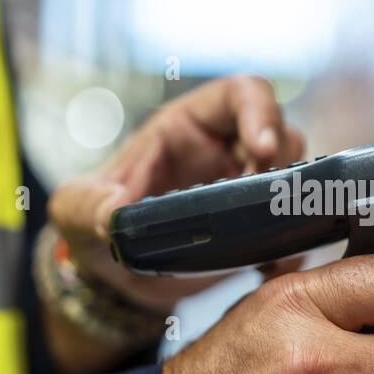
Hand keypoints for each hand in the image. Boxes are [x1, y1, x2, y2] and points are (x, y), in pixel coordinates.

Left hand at [48, 75, 304, 314]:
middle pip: (282, 132)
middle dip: (282, 165)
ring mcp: (245, 188)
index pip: (238, 94)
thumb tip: (112, 212)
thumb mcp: (75, 211)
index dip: (260, 112)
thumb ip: (86, 206)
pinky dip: (293, 245)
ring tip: (267, 239)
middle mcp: (224, 150)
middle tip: (264, 203)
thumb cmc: (94, 226)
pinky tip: (272, 268)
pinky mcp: (258, 226)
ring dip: (291, 203)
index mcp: (186, 127)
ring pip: (298, 174)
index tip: (263, 149)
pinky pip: (295, 224)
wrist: (114, 279)